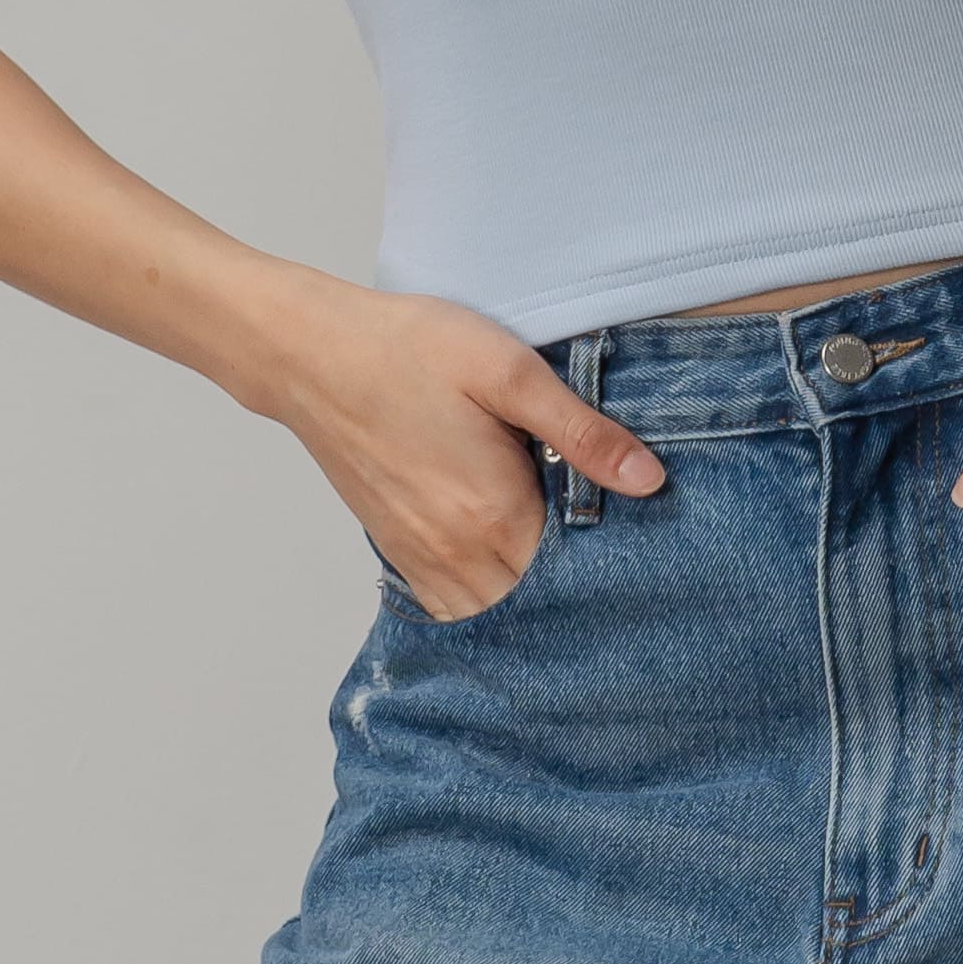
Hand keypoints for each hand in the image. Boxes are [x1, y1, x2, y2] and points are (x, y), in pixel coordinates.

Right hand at [259, 279, 665, 612]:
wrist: (312, 355)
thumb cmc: (409, 351)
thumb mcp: (509, 373)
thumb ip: (582, 432)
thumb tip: (649, 481)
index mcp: (494, 515)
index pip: (580, 574)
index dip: (615, 559)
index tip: (637, 534)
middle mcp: (456, 554)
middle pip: (540, 604)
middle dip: (577, 584)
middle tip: (604, 540)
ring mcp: (421, 559)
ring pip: (496, 612)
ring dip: (530, 595)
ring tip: (557, 547)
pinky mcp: (398, 551)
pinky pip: (453, 604)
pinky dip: (486, 594)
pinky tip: (506, 552)